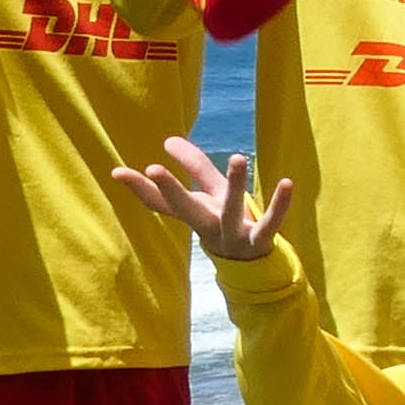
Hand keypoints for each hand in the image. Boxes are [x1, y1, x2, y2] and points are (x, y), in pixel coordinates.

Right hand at [110, 139, 297, 264]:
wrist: (252, 265)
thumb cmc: (224, 222)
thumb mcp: (207, 194)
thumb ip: (191, 166)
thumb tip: (167, 138)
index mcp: (193, 214)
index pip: (161, 202)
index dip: (140, 188)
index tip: (117, 172)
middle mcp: (208, 225)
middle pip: (186, 209)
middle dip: (170, 190)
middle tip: (153, 169)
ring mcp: (233, 235)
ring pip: (231, 209)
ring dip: (234, 183)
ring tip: (238, 157)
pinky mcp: (260, 240)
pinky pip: (271, 222)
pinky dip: (280, 205)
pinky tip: (287, 183)